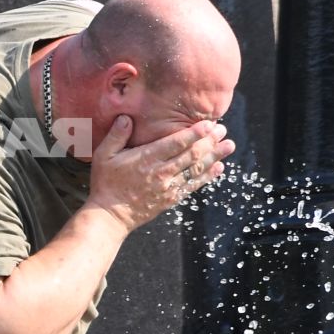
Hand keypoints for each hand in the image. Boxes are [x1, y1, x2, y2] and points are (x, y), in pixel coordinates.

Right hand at [84, 117, 234, 232]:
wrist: (110, 216)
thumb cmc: (106, 184)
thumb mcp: (103, 156)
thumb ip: (116, 135)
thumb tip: (126, 117)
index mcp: (146, 159)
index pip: (175, 143)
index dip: (194, 133)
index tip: (209, 124)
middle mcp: (161, 172)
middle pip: (191, 154)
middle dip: (209, 141)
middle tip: (223, 129)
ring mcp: (168, 186)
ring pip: (196, 169)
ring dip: (214, 157)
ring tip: (229, 146)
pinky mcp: (171, 198)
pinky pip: (193, 185)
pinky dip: (207, 176)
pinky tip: (219, 168)